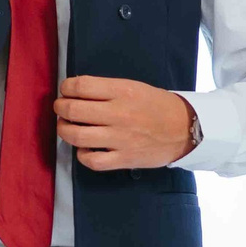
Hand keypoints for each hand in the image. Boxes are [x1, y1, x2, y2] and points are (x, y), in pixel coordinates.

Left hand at [54, 76, 196, 170]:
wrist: (185, 129)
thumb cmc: (157, 106)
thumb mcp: (134, 87)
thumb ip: (106, 89)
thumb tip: (76, 92)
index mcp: (122, 91)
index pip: (81, 86)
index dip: (66, 87)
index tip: (66, 90)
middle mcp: (119, 114)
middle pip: (73, 110)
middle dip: (60, 108)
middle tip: (61, 108)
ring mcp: (120, 138)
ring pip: (77, 136)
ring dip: (64, 130)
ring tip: (66, 127)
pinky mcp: (124, 158)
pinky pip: (92, 160)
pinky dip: (82, 155)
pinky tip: (84, 148)